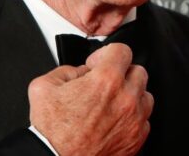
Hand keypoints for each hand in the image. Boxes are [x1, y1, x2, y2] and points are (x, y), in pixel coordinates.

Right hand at [28, 44, 153, 155]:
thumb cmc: (52, 133)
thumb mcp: (43, 87)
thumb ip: (66, 70)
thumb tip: (80, 71)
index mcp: (106, 81)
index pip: (122, 50)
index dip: (106, 54)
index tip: (98, 65)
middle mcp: (126, 98)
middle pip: (138, 71)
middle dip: (121, 74)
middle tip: (105, 84)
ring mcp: (135, 120)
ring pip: (145, 96)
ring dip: (130, 96)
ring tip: (110, 104)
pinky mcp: (137, 138)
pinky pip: (144, 120)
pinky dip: (132, 118)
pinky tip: (114, 122)